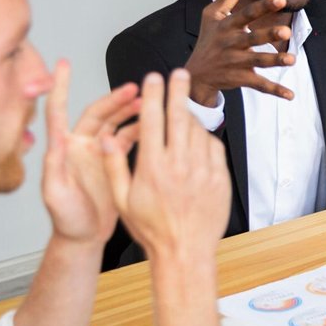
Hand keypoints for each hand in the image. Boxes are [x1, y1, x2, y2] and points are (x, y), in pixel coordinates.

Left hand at [40, 60, 140, 245]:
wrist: (83, 238)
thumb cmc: (66, 220)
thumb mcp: (56, 195)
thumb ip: (55, 168)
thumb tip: (56, 142)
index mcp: (64, 149)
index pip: (60, 110)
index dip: (61, 87)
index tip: (64, 65)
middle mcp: (80, 146)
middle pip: (98, 112)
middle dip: (116, 98)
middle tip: (136, 89)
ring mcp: (97, 153)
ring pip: (115, 123)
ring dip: (130, 111)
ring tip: (148, 102)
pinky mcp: (113, 162)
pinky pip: (127, 139)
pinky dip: (139, 129)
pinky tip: (151, 124)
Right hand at [102, 69, 231, 261]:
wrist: (184, 252)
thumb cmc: (151, 229)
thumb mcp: (122, 200)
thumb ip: (114, 167)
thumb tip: (106, 139)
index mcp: (152, 167)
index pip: (152, 119)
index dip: (153, 94)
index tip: (154, 78)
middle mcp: (179, 165)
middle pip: (179, 116)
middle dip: (178, 91)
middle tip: (180, 73)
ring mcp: (202, 171)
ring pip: (197, 130)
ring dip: (190, 114)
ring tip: (184, 107)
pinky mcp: (219, 179)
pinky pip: (213, 148)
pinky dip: (204, 137)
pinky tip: (197, 137)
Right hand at [182, 0, 297, 105]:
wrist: (196, 74)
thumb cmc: (208, 40)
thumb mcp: (212, 15)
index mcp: (228, 26)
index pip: (247, 13)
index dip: (264, 6)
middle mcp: (232, 43)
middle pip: (253, 38)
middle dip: (269, 34)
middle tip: (286, 30)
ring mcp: (236, 62)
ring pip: (258, 62)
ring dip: (275, 61)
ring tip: (292, 60)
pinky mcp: (240, 79)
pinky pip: (259, 85)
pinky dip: (275, 90)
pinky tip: (290, 95)